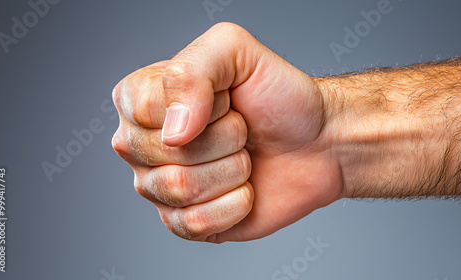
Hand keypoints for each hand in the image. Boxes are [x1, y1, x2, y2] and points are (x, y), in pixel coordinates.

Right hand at [112, 22, 344, 241]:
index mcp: (143, 98)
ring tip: (244, 155)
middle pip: (163, 151)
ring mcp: (161, 186)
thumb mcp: (234, 50)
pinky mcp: (184, 222)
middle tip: (242, 128)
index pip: (144, 109)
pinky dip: (234, 204)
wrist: (317, 142)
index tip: (227, 97)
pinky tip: (244, 188)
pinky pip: (193, 223)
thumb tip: (172, 133)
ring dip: (232, 169)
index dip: (201, 104)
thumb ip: (191, 71)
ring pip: (179, 188)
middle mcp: (143, 144)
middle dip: (224, 137)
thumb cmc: (276, 96)